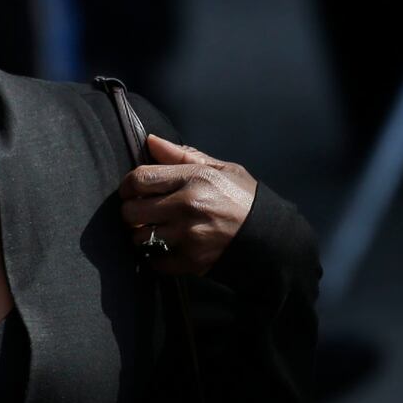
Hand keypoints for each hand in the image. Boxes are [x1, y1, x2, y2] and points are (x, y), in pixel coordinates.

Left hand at [118, 135, 258, 276]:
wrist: (273, 238)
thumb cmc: (245, 199)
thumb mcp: (221, 169)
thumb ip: (183, 155)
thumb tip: (151, 141)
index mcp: (194, 179)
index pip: (139, 179)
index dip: (128, 186)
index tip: (132, 190)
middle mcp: (187, 206)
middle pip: (131, 211)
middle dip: (132, 211)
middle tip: (143, 212)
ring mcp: (188, 236)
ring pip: (138, 237)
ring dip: (142, 235)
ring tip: (155, 230)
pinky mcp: (191, 261)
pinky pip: (154, 261)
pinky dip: (156, 256)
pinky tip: (167, 248)